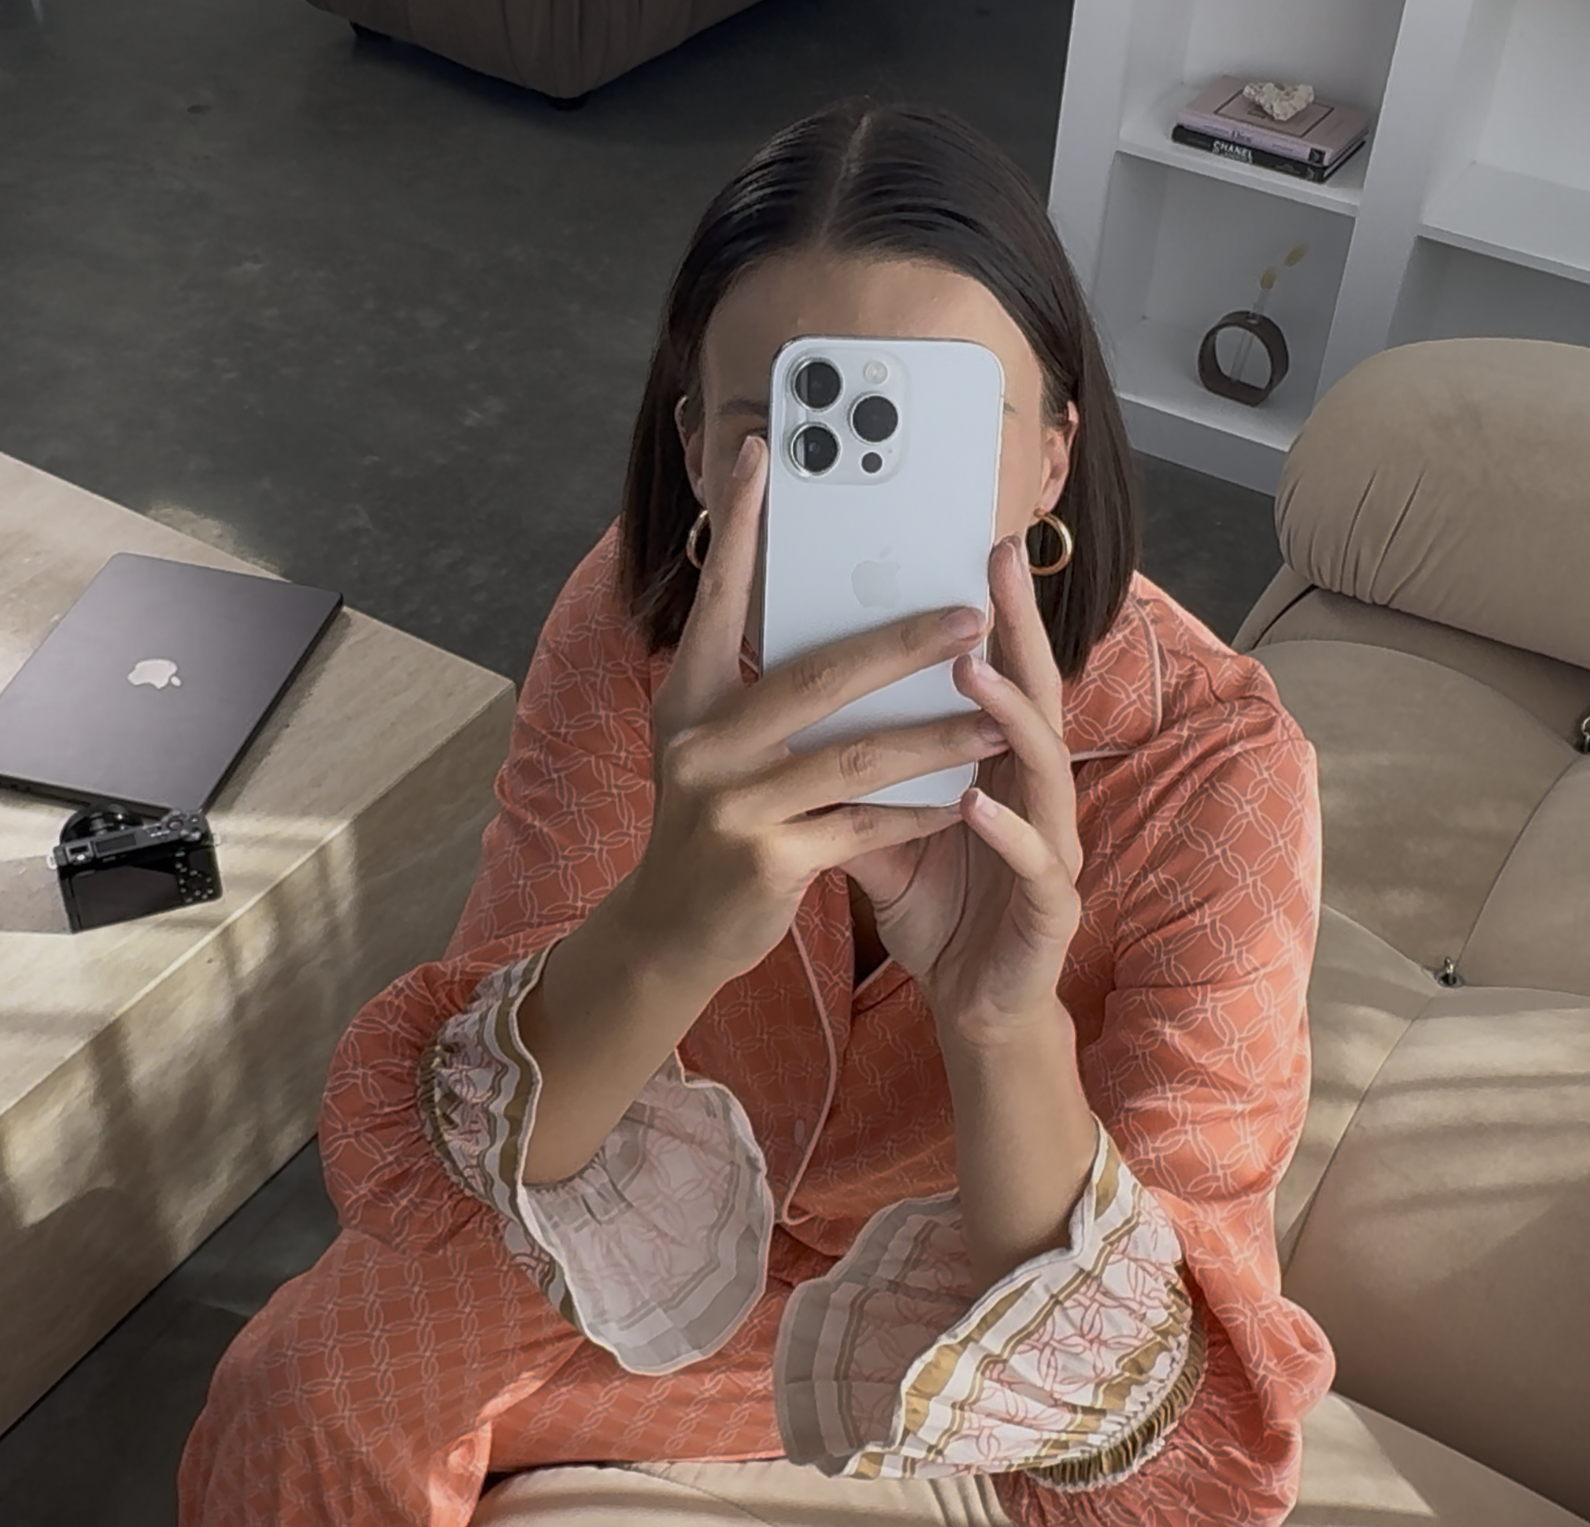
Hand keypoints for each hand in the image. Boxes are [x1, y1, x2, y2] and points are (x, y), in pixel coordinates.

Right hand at [624, 433, 1012, 993]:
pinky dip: (920, 814)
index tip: (762, 454)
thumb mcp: (711, 749)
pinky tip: (966, 801)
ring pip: (858, 755)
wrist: (667, 933)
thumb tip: (832, 628)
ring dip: (938, 736)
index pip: (717, 599)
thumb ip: (754, 692)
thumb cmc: (710, 824)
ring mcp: (731, 804)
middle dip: (902, 642)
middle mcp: (700, 742)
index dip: (737, 526)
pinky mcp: (767, 860)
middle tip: (971, 614)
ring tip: (999, 719)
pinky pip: (865, 826)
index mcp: (686, 700)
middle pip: (817, 675)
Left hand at [837, 533, 1084, 1047]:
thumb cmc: (939, 908)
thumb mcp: (881, 834)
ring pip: (1041, 768)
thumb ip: (850, 780)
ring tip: (972, 673)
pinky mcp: (1051, 906)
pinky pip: (1034, 862)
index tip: (970, 549)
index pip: (995, 675)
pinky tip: (975, 806)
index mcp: (997, 767)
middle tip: (993, 566)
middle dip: (1018, 630)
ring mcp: (1051, 846)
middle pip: (1033, 697)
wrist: (975, 1004)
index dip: (991, 615)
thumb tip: (786, 722)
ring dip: (1009, 716)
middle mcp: (1033, 792)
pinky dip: (1007, 832)